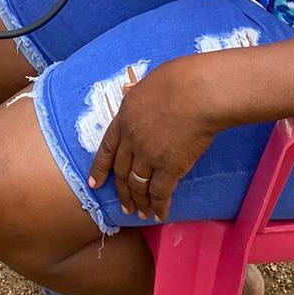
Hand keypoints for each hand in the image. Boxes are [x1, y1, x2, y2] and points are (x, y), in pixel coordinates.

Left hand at [88, 56, 223, 220]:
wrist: (199, 92)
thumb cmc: (180, 79)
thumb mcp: (147, 81)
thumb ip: (136, 92)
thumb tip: (128, 89)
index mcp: (124, 117)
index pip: (106, 148)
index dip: (100, 168)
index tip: (94, 183)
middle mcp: (131, 139)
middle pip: (121, 172)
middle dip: (122, 192)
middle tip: (124, 206)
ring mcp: (148, 155)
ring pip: (138, 185)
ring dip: (139, 202)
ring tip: (141, 214)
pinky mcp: (169, 167)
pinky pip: (160, 193)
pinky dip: (159, 206)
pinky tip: (160, 215)